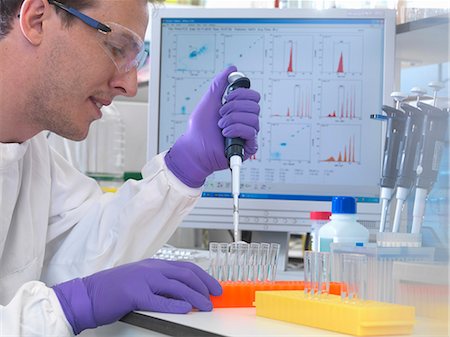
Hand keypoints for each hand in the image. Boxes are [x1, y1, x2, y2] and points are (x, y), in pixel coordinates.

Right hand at [52, 259, 220, 333]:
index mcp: (153, 265)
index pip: (185, 267)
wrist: (87, 294)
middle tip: (215, 295)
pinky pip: (159, 300)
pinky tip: (186, 308)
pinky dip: (175, 304)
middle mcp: (151, 268)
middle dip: (204, 285)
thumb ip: (160, 284)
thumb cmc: (113, 290)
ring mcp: (143, 280)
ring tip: (206, 305)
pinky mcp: (134, 294)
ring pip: (177, 286)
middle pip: (186, 274)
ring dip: (195, 296)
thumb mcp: (141, 281)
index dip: (203, 276)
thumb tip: (183, 295)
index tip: (213, 286)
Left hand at [165, 65, 260, 187]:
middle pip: (256, 105)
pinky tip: (225, 134)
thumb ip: (220, 83)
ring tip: (220, 126)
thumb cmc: (199, 128)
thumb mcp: (209, 100)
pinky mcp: (248, 146)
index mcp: (239, 109)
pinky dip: (236, 129)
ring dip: (233, 119)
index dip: (241, 94)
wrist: (194, 148)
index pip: (253, 96)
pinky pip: (251, 132)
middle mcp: (245, 120)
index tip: (226, 98)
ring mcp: (247, 134)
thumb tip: (233, 69)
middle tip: (221, 113)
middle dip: (235, 107)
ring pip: (254, 118)